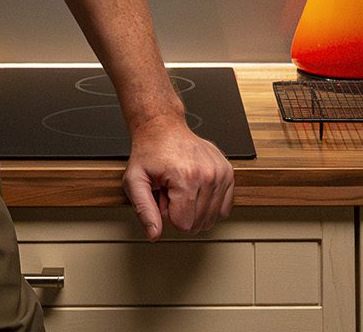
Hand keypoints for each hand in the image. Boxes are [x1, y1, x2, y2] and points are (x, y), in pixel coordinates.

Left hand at [122, 115, 234, 239]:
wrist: (164, 128)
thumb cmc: (150, 152)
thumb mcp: (135, 181)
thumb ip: (144, 211)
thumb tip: (154, 235)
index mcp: (186, 178)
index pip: (184, 224)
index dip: (169, 215)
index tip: (163, 196)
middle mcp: (208, 174)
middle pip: (199, 223)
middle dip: (182, 213)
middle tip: (171, 191)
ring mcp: (221, 173)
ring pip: (212, 218)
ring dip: (195, 209)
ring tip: (182, 189)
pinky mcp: (228, 172)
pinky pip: (224, 208)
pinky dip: (210, 206)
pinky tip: (197, 192)